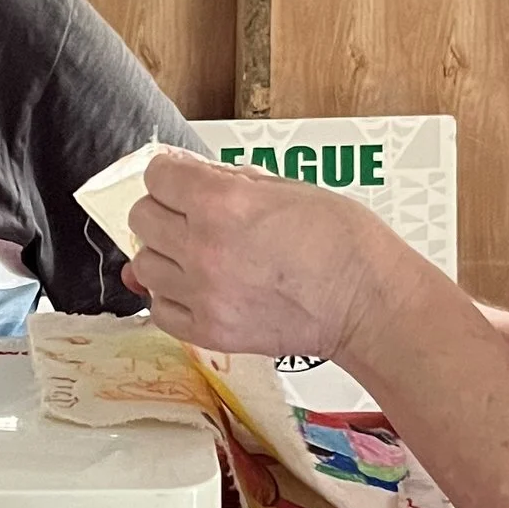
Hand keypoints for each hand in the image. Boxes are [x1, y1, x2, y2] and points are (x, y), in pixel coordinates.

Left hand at [126, 149, 399, 363]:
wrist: (366, 302)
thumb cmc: (342, 242)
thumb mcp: (287, 187)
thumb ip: (230, 182)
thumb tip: (188, 177)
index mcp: (223, 202)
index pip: (157, 177)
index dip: (170, 176)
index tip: (180, 181)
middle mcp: (204, 247)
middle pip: (141, 219)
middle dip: (163, 212)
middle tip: (188, 217)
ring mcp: (203, 293)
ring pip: (144, 266)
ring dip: (165, 256)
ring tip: (196, 257)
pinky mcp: (209, 331)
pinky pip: (160, 310)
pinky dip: (173, 298)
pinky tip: (199, 289)